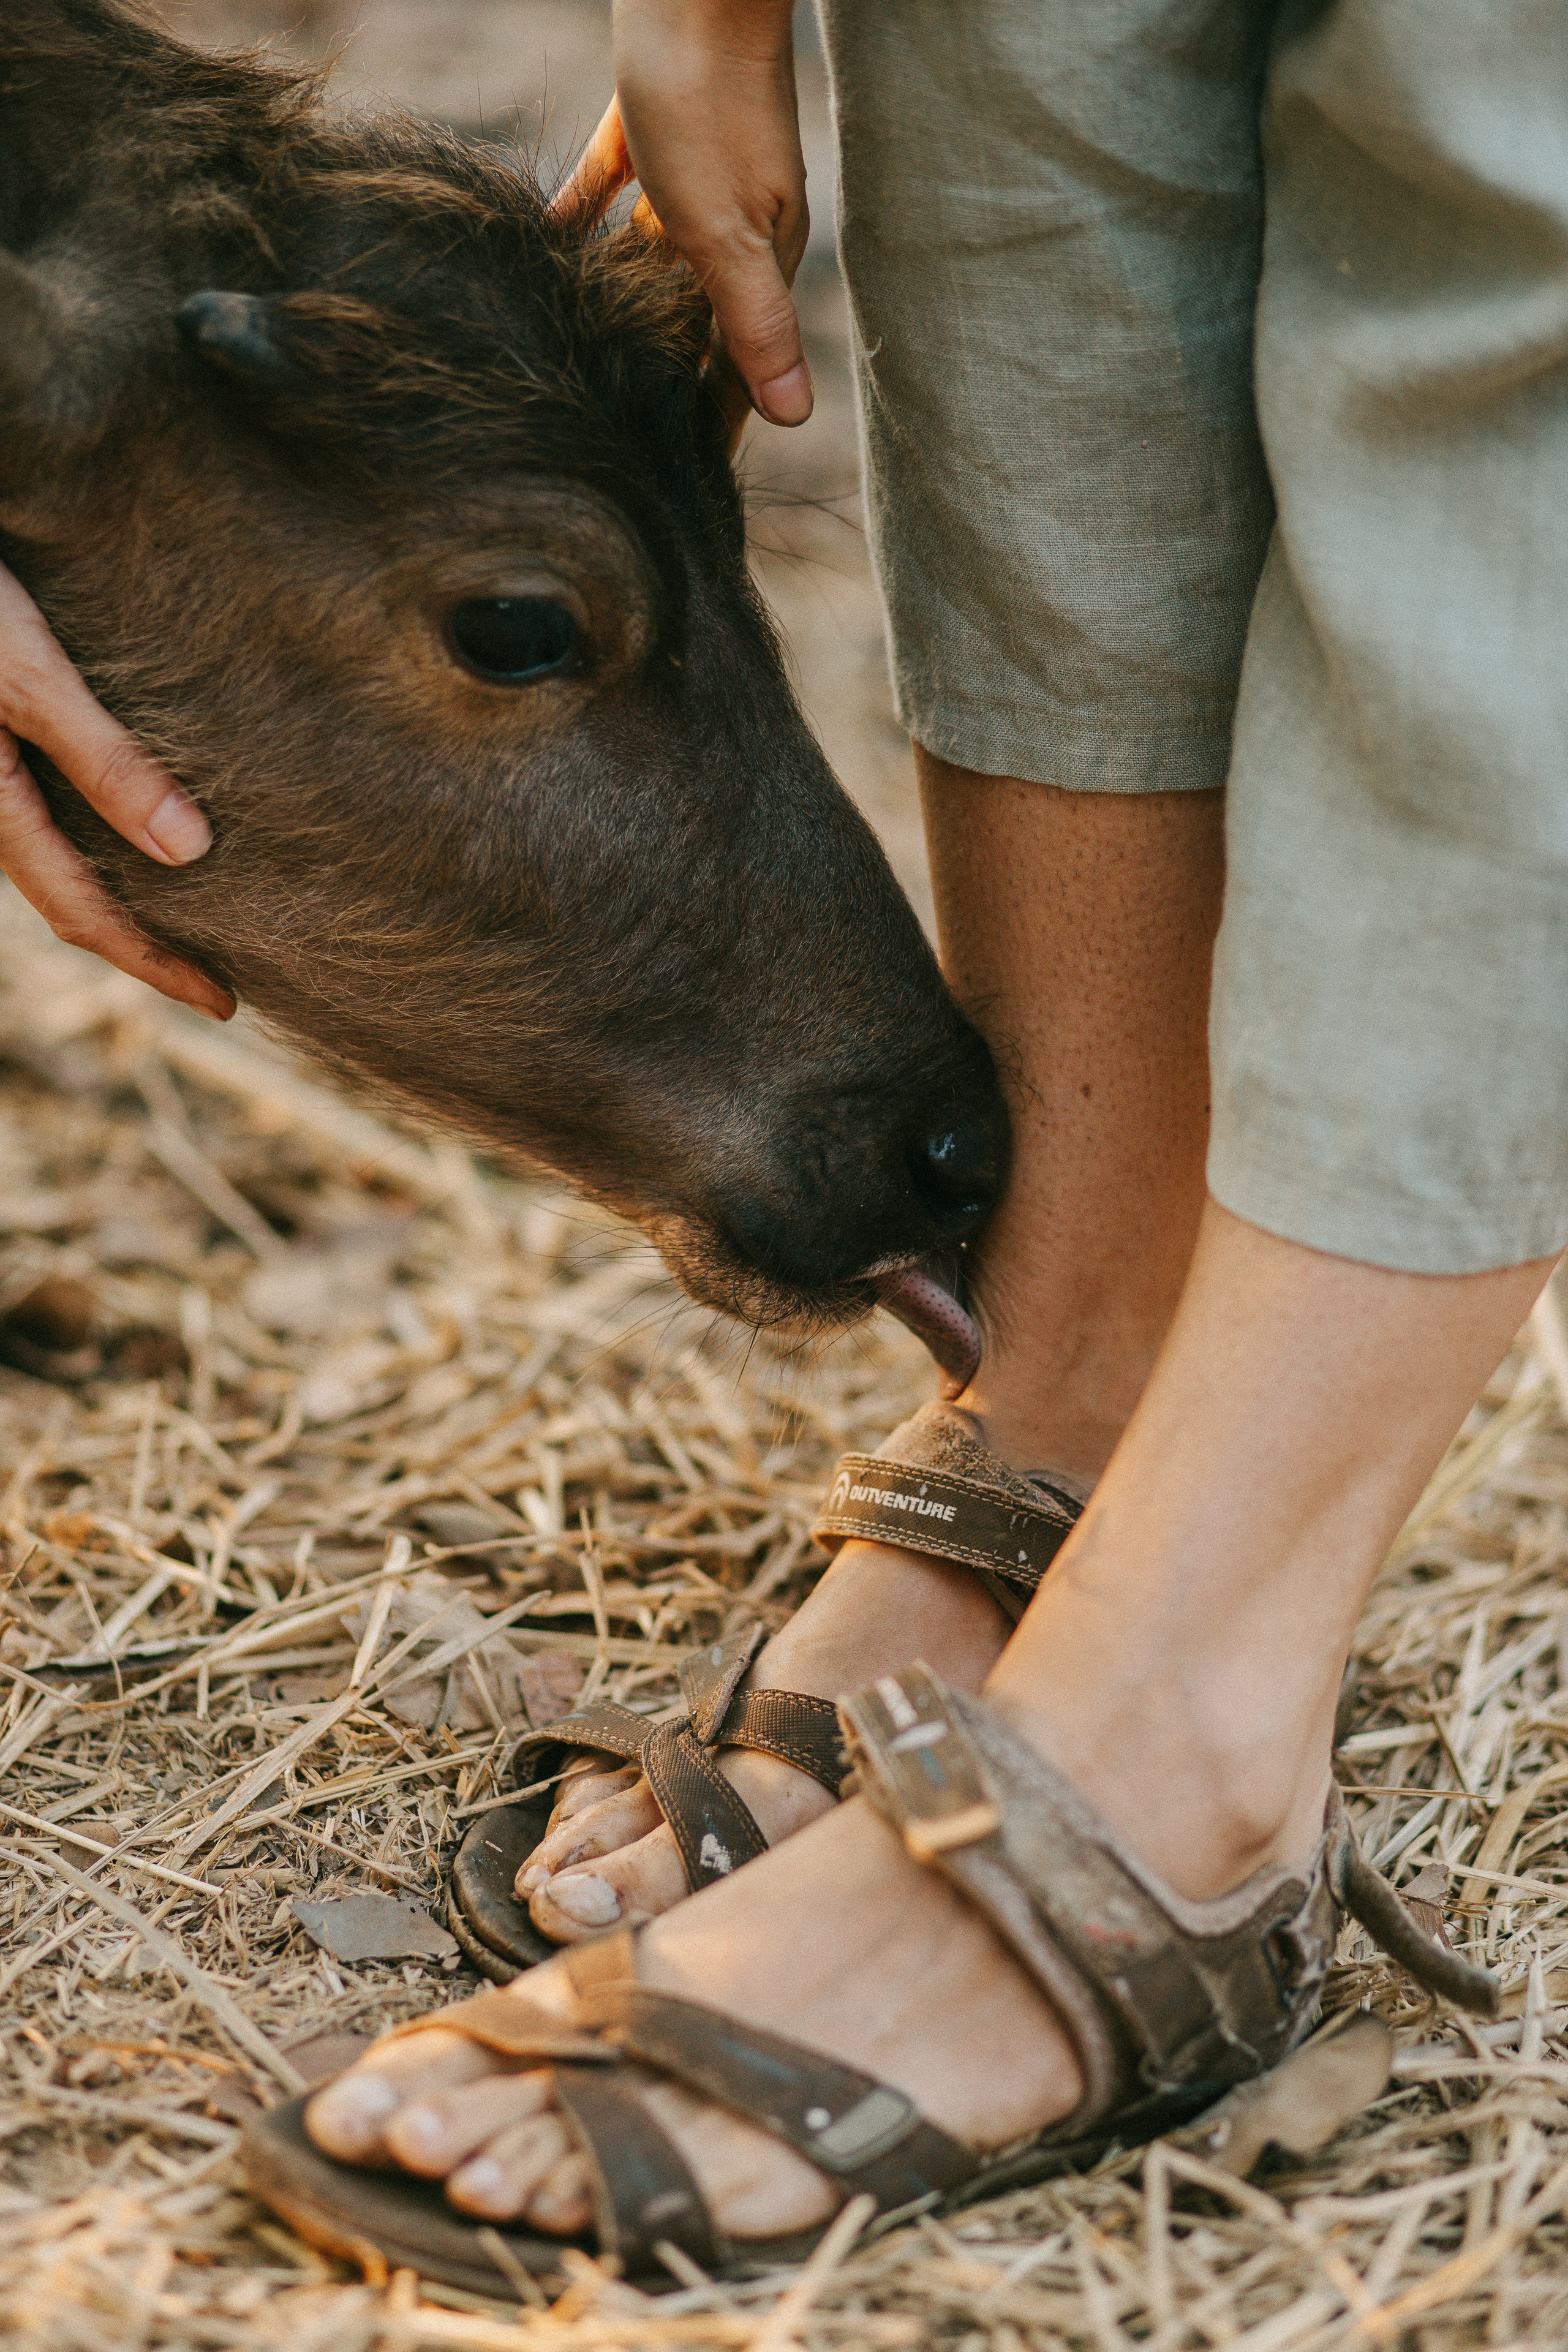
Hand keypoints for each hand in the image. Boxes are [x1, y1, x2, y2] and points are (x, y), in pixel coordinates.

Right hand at [0, 561, 232, 1018]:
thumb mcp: (29, 671)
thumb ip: (101, 757)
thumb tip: (189, 853)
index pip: (84, 912)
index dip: (155, 963)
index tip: (226, 1003)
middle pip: (72, 894)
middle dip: (144, 941)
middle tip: (224, 976)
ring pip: (60, 851)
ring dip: (124, 891)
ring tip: (198, 911)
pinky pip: (51, 805)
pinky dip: (102, 833)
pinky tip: (146, 824)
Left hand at [554, 0, 812, 426]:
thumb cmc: (707, 100)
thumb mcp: (727, 230)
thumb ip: (754, 323)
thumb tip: (794, 417)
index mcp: (757, 256)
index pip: (740, 364)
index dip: (718, 426)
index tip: (687, 484)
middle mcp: (729, 226)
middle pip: (696, 323)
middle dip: (670, 380)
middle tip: (630, 446)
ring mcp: (691, 177)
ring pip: (655, 268)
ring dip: (629, 314)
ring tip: (588, 367)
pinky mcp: (647, 128)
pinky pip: (610, 194)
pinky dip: (583, 226)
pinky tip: (548, 251)